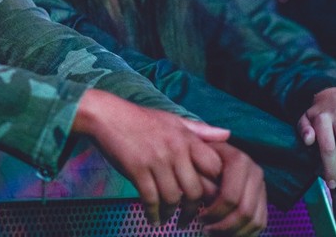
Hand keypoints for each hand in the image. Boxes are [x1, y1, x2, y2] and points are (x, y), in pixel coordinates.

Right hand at [73, 89, 227, 226]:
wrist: (107, 116)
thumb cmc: (142, 119)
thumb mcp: (174, 120)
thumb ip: (201, 131)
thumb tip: (228, 135)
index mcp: (187, 138)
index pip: (213, 167)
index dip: (215, 185)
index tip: (211, 199)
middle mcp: (175, 150)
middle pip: (195, 190)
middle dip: (193, 209)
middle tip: (189, 218)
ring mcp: (156, 160)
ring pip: (173, 197)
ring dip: (171, 213)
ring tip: (169, 218)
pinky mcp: (137, 170)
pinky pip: (150, 199)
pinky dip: (153, 214)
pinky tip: (153, 219)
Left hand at [196, 141, 266, 235]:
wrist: (212, 155)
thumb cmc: (200, 159)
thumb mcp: (195, 161)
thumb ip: (199, 178)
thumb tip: (200, 196)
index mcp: (239, 160)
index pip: (230, 197)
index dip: (214, 212)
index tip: (200, 217)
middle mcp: (255, 171)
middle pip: (245, 212)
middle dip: (224, 227)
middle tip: (206, 230)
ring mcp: (262, 185)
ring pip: (255, 221)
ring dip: (234, 233)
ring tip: (214, 233)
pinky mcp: (264, 198)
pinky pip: (260, 223)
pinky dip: (244, 233)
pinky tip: (226, 233)